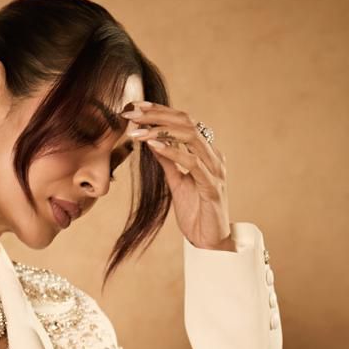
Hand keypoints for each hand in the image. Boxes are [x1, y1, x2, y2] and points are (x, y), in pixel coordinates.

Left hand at [121, 100, 233, 249]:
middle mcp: (213, 156)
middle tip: (133, 112)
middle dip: (158, 115)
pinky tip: (153, 146)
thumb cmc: (196, 212)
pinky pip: (192, 163)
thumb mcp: (177, 183)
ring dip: (161, 130)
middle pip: (187, 122)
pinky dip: (172, 151)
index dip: (160, 111)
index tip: (136, 107)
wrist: (210, 241)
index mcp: (206, 153)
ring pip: (191, 137)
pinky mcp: (212, 187)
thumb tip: (152, 141)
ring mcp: (215, 170)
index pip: (183, 122)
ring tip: (137, 129)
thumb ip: (169, 162)